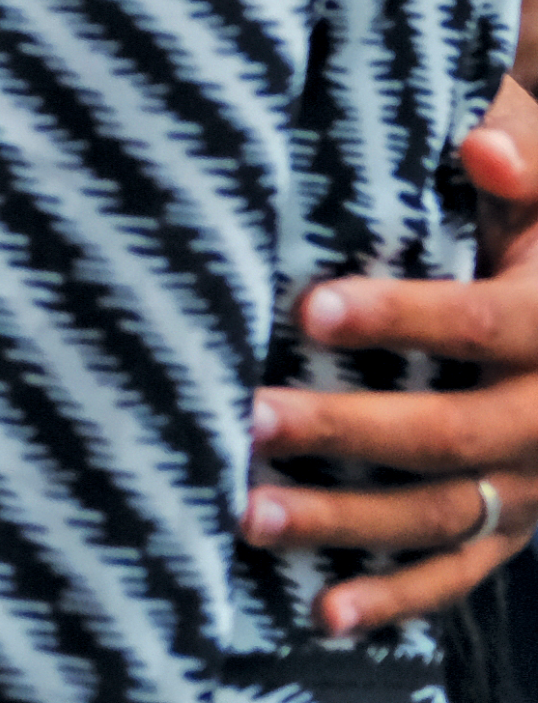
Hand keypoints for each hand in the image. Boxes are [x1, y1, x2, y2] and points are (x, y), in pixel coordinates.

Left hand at [247, 83, 537, 631]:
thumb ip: (527, 168)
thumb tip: (482, 144)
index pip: (479, 323)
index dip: (400, 315)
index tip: (308, 307)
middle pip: (447, 434)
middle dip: (346, 430)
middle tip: (249, 418)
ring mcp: (533, 487)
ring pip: (439, 515)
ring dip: (344, 524)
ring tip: (247, 513)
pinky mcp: (513, 529)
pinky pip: (456, 574)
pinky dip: (393, 600)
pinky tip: (321, 612)